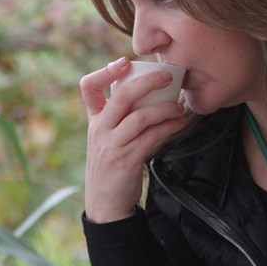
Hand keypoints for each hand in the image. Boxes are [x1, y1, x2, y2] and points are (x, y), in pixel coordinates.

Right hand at [79, 57, 186, 222]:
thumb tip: (147, 90)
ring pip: (140, 117)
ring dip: (165, 109)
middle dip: (148, 82)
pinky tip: (178, 123)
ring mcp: (112, 144)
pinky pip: (151, 137)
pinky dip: (168, 127)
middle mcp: (100, 129)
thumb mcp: (105, 136)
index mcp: (94, 119)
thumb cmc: (112, 164)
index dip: (104, 71)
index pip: (88, 87)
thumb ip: (118, 115)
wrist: (105, 203)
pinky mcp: (127, 159)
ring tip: (179, 107)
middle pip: (122, 96)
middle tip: (167, 76)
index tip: (124, 62)